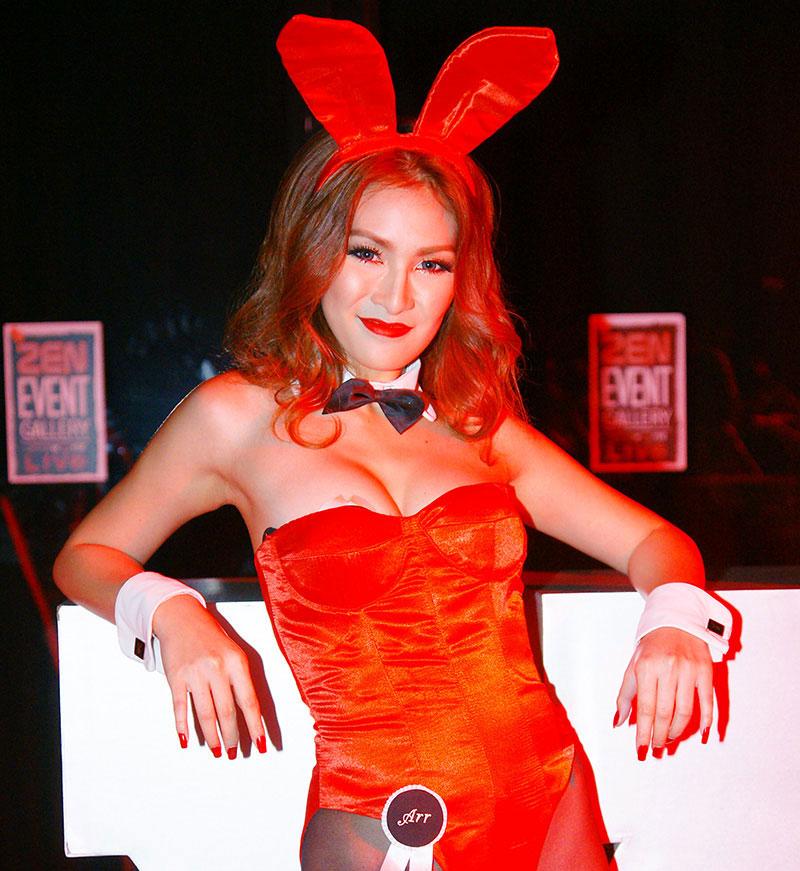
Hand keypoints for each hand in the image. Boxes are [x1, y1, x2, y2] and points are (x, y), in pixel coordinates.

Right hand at [153, 595, 265, 757]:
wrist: (182, 618)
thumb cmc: (211, 638)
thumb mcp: (233, 653)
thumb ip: (240, 680)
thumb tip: (248, 714)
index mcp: (236, 662)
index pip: (249, 701)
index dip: (255, 726)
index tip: (260, 743)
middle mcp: (217, 668)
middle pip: (227, 712)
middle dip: (232, 737)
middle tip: (235, 752)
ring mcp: (195, 673)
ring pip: (205, 714)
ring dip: (211, 737)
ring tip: (217, 751)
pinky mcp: (176, 677)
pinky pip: (180, 707)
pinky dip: (183, 726)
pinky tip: (187, 740)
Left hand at [614, 627, 712, 756]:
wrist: (675, 621)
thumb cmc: (651, 648)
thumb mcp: (633, 666)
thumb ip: (625, 695)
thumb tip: (619, 723)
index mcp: (646, 668)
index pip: (644, 708)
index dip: (643, 732)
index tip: (641, 750)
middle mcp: (667, 669)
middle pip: (664, 713)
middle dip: (659, 735)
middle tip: (657, 748)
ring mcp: (688, 670)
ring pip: (685, 711)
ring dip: (678, 731)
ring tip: (670, 739)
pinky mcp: (705, 671)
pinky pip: (707, 701)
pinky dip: (706, 721)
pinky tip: (703, 735)